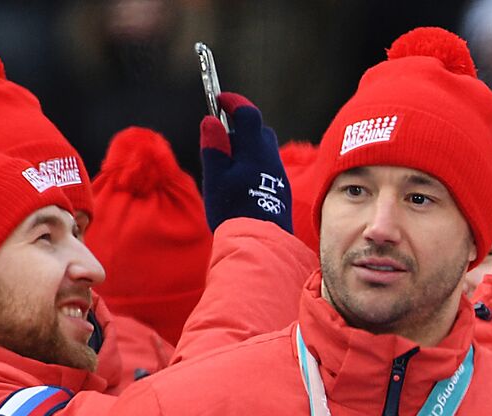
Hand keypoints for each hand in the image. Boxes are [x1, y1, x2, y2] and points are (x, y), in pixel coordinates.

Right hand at [200, 92, 291, 232]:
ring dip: (247, 148)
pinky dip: (253, 165)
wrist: (261, 240)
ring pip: (264, 150)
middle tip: (221, 141)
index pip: (248, 113)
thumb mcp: (216, 176)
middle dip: (240, 128)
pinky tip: (241, 183)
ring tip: (227, 167)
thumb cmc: (234, 208)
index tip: (219, 99)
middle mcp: (271, 158)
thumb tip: (211, 120)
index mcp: (255, 150)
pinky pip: (267, 167)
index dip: (234, 102)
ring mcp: (278, 174)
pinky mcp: (281, 188)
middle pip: (259, 130)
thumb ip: (214, 146)